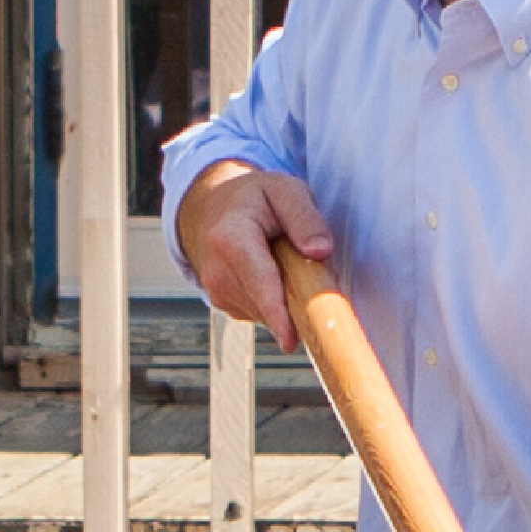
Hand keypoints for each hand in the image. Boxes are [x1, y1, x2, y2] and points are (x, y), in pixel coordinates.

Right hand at [169, 159, 340, 344]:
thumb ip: (304, 217)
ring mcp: (217, 293)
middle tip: (303, 263)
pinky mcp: (223, 305)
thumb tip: (321, 251)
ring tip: (280, 260)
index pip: (260, 282)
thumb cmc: (252, 199)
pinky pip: (262, 312)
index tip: (290, 341)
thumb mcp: (284, 190)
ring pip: (268, 311)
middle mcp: (217, 272)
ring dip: (286, 295)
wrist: (209, 207)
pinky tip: (269, 273)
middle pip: (270, 302)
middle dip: (296, 295)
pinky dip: (274, 299)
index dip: (277, 313)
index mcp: (230, 239)